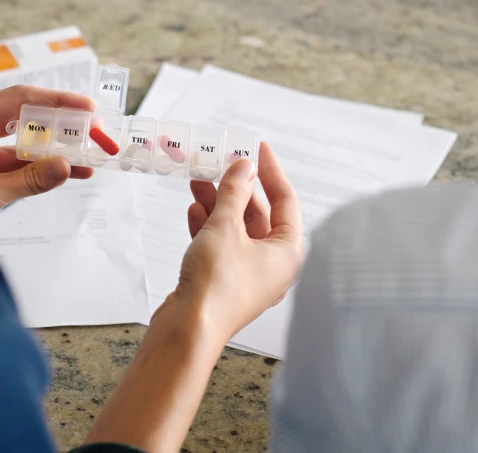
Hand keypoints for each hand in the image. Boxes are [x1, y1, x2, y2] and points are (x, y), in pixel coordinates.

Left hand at [0, 85, 95, 240]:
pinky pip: (14, 163)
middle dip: (59, 125)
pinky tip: (66, 173)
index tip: (87, 108)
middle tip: (92, 131)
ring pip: (22, 143)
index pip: (19, 99)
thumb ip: (30, 179)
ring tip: (87, 156)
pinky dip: (37, 169)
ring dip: (52, 150)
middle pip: (24, 117)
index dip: (57, 101)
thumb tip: (67, 166)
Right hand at [156, 142, 305, 342]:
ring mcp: (249, 274)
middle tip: (220, 163)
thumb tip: (244, 167)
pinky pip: (222, 246)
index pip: (286, 200)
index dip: (271, 171)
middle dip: (236, 188)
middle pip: (259, 214)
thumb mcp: (226, 226)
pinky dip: (209, 227)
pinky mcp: (226, 282)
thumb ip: (234, 192)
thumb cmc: (216, 283)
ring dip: (219, 205)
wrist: (189, 329)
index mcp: (288, 251)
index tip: (258, 148)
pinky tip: (194, 211)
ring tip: (198, 182)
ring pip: (237, 229)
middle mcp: (274, 264)